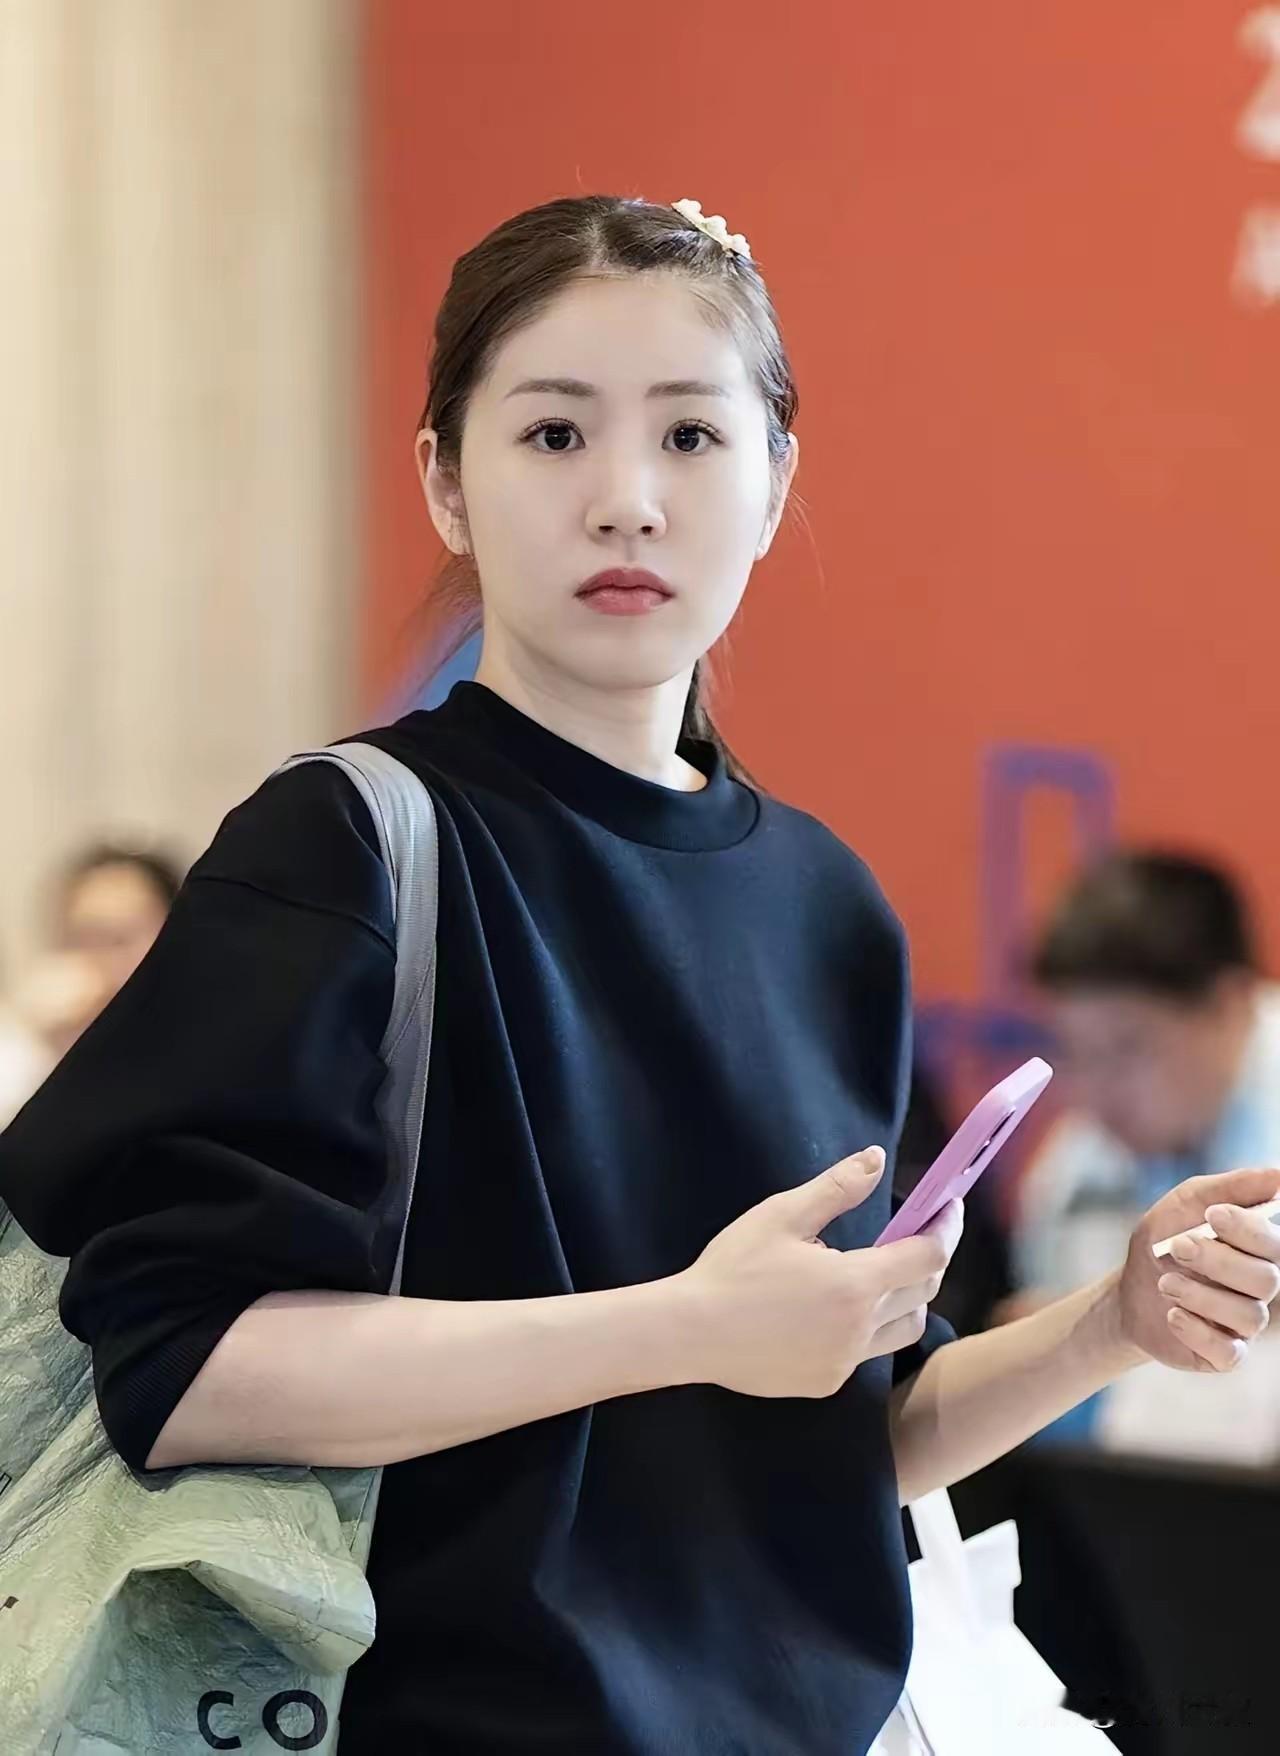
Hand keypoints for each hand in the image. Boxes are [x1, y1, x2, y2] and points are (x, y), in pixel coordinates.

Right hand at [682, 1146, 964, 1398]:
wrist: (690, 1332)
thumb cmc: (733, 1268)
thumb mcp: (782, 1215)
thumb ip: (837, 1188)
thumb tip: (877, 1159)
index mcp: (855, 1283)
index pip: (927, 1256)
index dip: (945, 1228)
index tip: (948, 1206)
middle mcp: (860, 1328)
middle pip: (923, 1291)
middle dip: (927, 1257)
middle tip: (913, 1230)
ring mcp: (845, 1361)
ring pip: (904, 1329)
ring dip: (907, 1298)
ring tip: (879, 1273)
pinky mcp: (826, 1382)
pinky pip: (866, 1352)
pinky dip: (867, 1327)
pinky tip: (833, 1309)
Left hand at [1116, 1167, 1279, 1371]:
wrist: (1128, 1289)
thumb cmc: (1163, 1240)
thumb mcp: (1187, 1203)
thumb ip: (1231, 1188)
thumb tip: (1278, 1174)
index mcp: (1256, 1249)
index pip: (1272, 1243)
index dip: (1247, 1229)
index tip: (1211, 1214)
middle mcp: (1258, 1287)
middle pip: (1264, 1279)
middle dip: (1218, 1261)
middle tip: (1177, 1246)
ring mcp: (1243, 1323)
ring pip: (1248, 1315)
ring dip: (1201, 1295)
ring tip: (1165, 1283)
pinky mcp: (1224, 1354)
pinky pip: (1229, 1352)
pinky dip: (1198, 1332)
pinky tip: (1173, 1315)